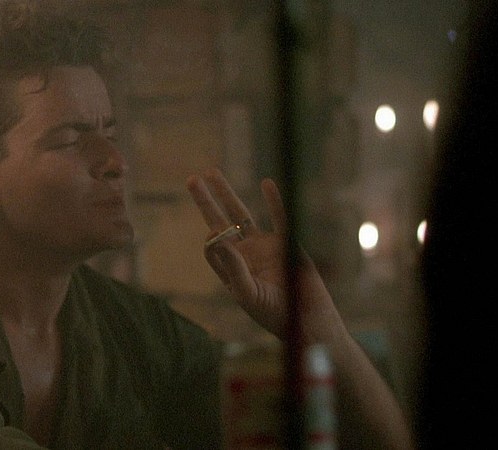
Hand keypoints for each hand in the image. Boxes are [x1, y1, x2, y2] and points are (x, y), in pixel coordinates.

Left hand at [186, 168, 336, 341]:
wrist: (307, 320)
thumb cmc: (274, 313)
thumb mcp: (248, 293)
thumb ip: (233, 268)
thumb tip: (216, 238)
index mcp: (231, 269)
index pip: (212, 247)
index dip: (211, 239)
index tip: (217, 237)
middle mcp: (244, 254)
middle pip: (220, 221)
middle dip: (206, 200)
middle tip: (191, 179)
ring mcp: (264, 246)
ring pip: (241, 214)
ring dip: (227, 194)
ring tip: (211, 172)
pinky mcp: (286, 242)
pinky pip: (280, 217)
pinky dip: (274, 201)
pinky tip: (266, 183)